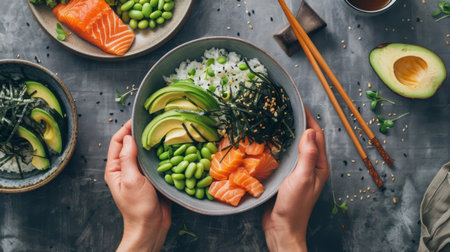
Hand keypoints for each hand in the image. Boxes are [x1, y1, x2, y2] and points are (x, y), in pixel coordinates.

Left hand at [104, 120, 170, 251]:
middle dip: (139, 133)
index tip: (136, 119)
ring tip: (162, 131)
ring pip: (144, 152)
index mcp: (115, 169)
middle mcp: (126, 169)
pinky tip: (169, 147)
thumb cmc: (138, 207)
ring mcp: (139, 173)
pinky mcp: (152, 177)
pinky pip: (155, 161)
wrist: (150, 227)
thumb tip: (127, 137)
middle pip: (130, 145)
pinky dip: (161, 153)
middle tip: (152, 122)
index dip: (125, 129)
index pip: (117, 142)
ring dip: (151, 143)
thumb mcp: (131, 180)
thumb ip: (128, 158)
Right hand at [262, 107, 329, 251]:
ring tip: (278, 120)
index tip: (299, 105)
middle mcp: (311, 167)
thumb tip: (310, 130)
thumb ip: (308, 155)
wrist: (282, 227)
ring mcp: (299, 172)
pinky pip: (286, 156)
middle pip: (307, 139)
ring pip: (296, 147)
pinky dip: (281, 146)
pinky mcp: (287, 176)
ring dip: (290, 133)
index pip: (317, 136)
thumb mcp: (303, 178)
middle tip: (286, 109)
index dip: (309, 119)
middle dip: (299, 123)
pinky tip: (271, 141)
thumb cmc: (295, 205)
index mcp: (319, 166)